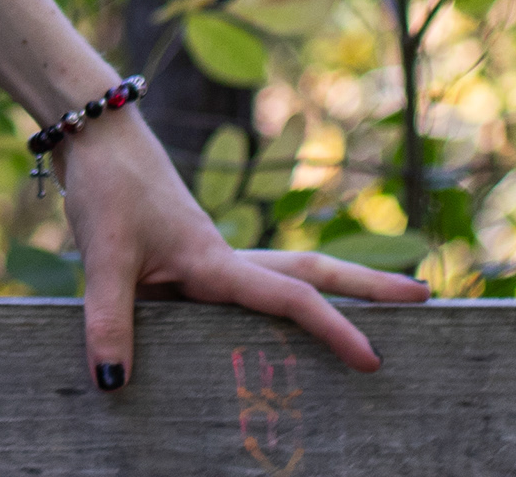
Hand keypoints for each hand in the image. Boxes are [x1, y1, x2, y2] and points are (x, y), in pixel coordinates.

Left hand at [57, 110, 426, 389]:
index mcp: (217, 262)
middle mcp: (223, 258)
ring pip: (280, 274)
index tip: (374, 360)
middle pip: (309, 273)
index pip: (290, 300)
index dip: (334, 330)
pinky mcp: (182, 253)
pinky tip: (255, 324)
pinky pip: (237, 286)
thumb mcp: (105, 256)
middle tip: (423, 297)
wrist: (92, 134)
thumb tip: (113, 381)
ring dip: (323, 289)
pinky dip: (262, 301)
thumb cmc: (107, 185)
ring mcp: (206, 253)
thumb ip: (109, 319)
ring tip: (366, 306)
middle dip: (366, 287)